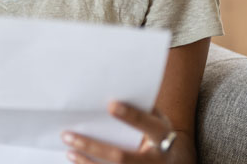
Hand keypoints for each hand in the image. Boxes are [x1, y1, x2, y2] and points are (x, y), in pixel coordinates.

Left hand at [61, 101, 176, 162]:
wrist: (178, 162)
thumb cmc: (161, 135)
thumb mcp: (159, 121)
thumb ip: (142, 108)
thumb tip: (117, 90)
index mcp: (163, 138)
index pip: (147, 126)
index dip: (130, 116)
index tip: (110, 104)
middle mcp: (156, 162)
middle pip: (121, 158)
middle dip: (92, 147)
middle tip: (68, 134)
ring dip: (87, 162)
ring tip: (69, 150)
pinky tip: (77, 160)